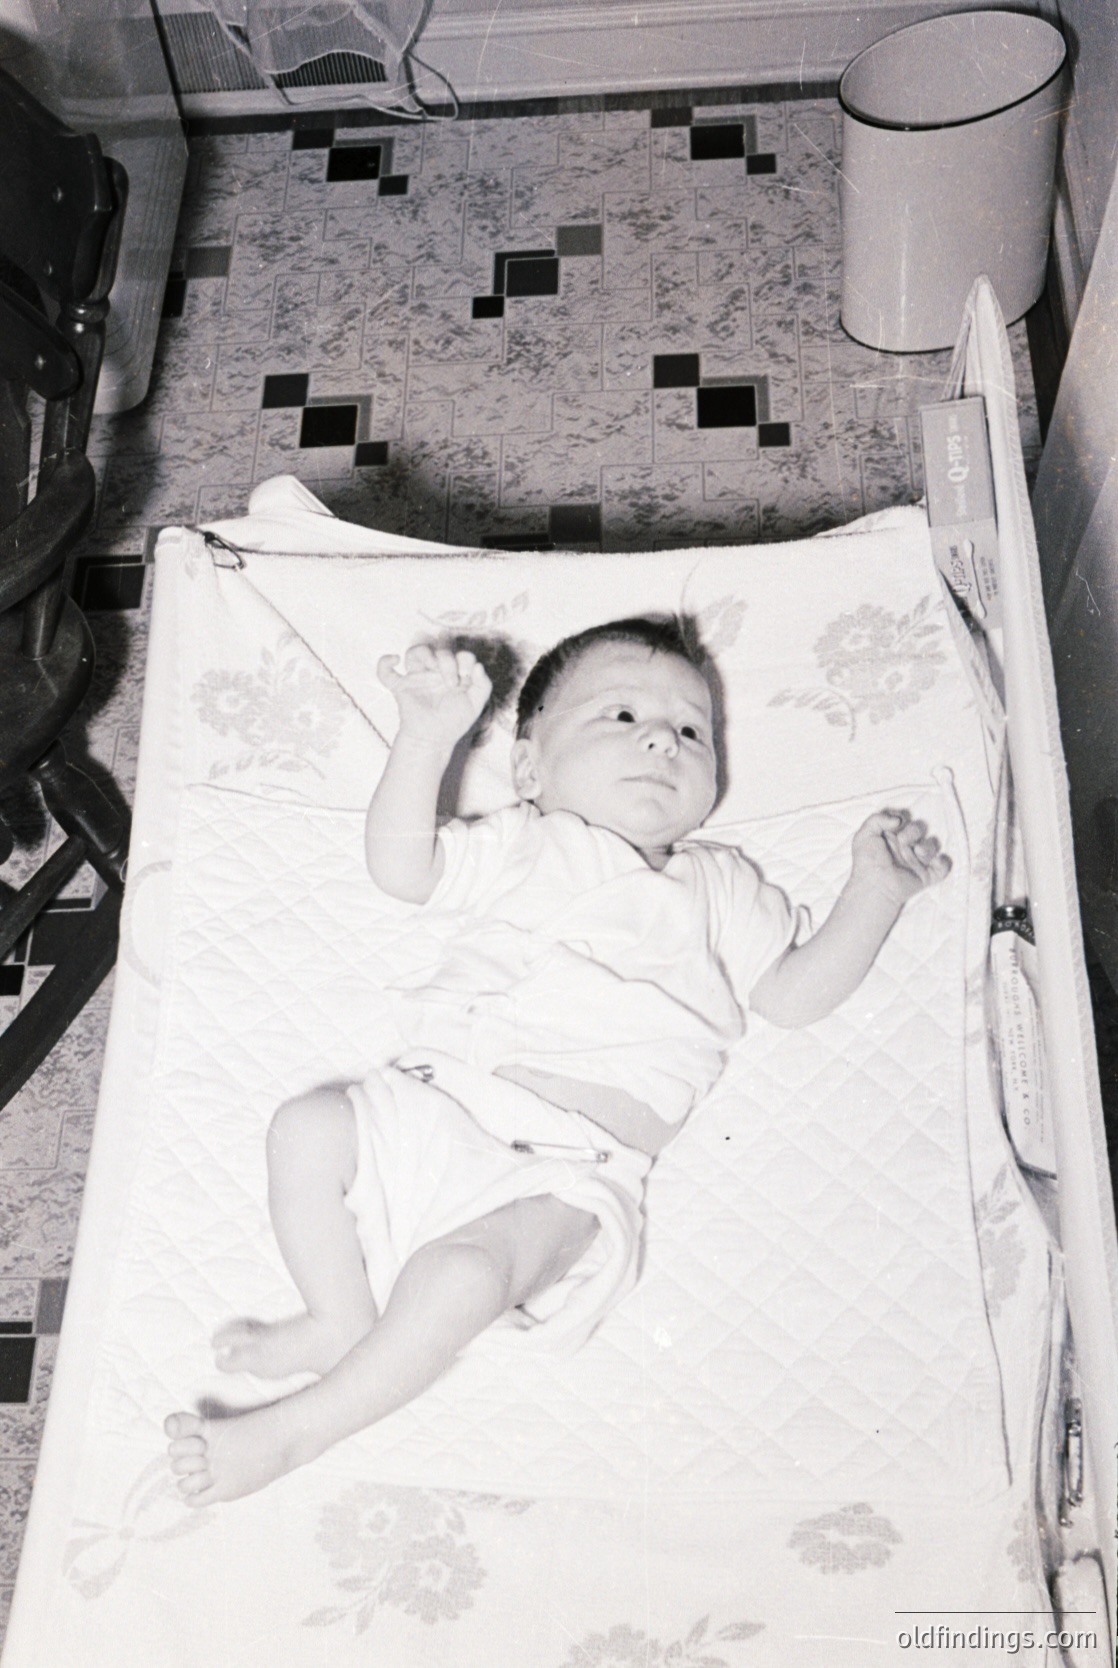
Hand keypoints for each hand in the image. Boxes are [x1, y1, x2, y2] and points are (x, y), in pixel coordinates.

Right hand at [378, 643, 492, 750]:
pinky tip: (395, 660)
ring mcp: (417, 678)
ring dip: (425, 654)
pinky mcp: (400, 687)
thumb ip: (484, 685)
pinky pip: (385, 672)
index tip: (465, 679)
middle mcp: (436, 672)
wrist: (434, 740)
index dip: (465, 660)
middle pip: (440, 650)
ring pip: (415, 652)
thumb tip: (477, 666)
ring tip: (433, 669)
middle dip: (448, 662)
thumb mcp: (475, 705)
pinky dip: (384, 663)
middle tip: (451, 683)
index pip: (460, 655)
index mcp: (454, 674)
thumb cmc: (453, 722)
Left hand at [850, 809, 950, 907]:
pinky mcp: (926, 875)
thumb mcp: (864, 835)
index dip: (902, 820)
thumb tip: (899, 820)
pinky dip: (943, 862)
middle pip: (920, 829)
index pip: (905, 820)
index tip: (896, 825)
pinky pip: (943, 866)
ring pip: (932, 845)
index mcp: (892, 837)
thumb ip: (878, 819)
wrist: (875, 885)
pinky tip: (934, 862)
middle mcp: (906, 847)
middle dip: (914, 831)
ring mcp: (917, 861)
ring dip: (928, 846)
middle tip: (903, 840)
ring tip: (918, 851)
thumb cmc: (867, 862)